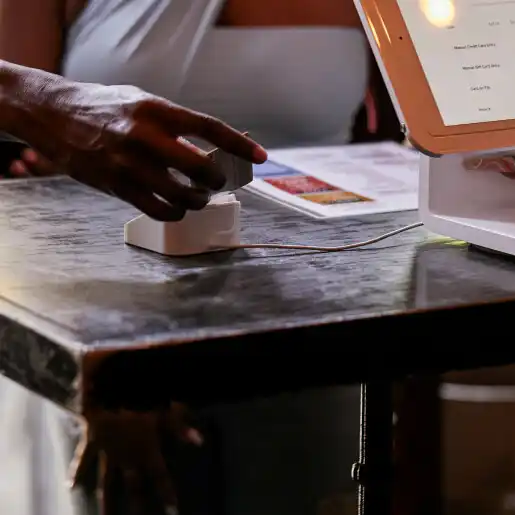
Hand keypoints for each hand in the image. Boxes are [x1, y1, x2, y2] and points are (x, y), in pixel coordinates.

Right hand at [11, 74, 266, 220]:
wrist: (55, 116)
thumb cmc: (108, 108)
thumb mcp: (144, 103)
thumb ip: (178, 124)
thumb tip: (220, 146)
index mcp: (157, 109)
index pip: (209, 127)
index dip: (239, 144)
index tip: (260, 156)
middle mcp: (146, 137)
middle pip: (201, 168)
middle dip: (217, 180)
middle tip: (216, 182)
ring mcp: (131, 164)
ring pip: (183, 195)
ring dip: (198, 200)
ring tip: (197, 195)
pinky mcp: (119, 187)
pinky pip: (160, 210)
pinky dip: (176, 213)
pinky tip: (177, 207)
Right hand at [71, 402, 202, 514]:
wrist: (110, 382)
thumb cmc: (143, 393)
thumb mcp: (168, 408)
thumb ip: (181, 427)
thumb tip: (199, 443)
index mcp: (147, 448)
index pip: (161, 477)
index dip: (168, 496)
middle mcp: (126, 455)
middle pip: (134, 488)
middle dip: (140, 511)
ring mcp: (107, 450)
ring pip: (108, 482)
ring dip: (109, 503)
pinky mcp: (91, 440)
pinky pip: (83, 459)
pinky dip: (77, 472)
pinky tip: (71, 487)